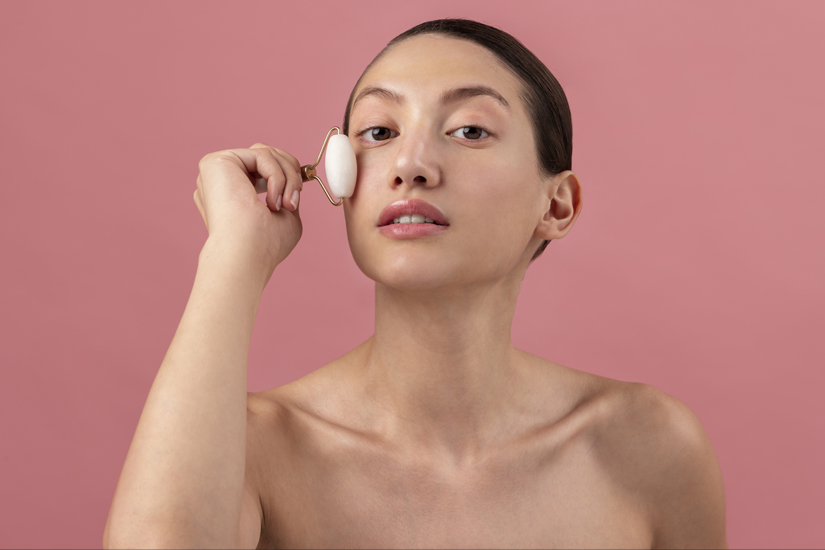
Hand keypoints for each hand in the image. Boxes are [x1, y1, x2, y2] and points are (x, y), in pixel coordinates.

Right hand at [193, 143, 303, 287]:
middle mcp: (221, 180)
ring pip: (266, 153)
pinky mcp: (217, 162)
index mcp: (231, 194)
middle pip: (265, 155)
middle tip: (294, 200)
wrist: (245, 253)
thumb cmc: (264, 246)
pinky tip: (272, 202)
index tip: (297, 196)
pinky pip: (261, 154)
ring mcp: (216, 171)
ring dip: (287, 177)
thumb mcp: (285, 217)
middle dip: (290, 174)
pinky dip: (276, 176)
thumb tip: (295, 181)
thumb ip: (286, 195)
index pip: (262, 169)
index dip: (286, 176)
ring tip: (287, 204)